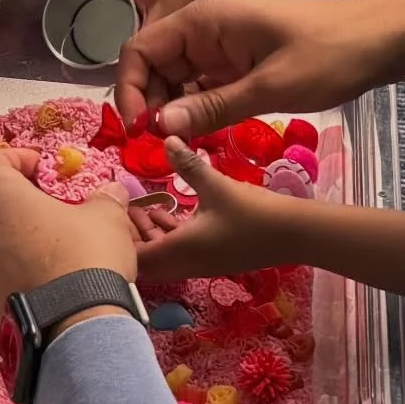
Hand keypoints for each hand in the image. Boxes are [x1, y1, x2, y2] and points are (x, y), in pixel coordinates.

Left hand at [0, 147, 134, 337]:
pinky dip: (8, 274)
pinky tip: (38, 285)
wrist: (71, 334)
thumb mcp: (106, 219)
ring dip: (8, 239)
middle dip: (14, 202)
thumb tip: (110, 193)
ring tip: (45, 252)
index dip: (17, 160)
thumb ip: (103, 199)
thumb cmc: (84, 259)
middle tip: (48, 211)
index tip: (43, 171)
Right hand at [114, 0, 391, 136]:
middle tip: (159, 145)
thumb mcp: (270, 87)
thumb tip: (157, 127)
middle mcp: (201, 29)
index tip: (138, 130)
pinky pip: (198, 88)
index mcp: (202, 20)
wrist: (384, 41)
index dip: (128, 90)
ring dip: (170, 112)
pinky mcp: (233, 65)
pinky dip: (194, 111)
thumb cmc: (330, 54)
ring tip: (180, 144)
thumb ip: (211, 107)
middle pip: (150, 68)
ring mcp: (217, 47)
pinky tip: (200, 134)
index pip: (138, 50)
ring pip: (172, 82)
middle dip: (148, 106)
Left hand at [133, 139, 295, 280]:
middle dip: (129, 239)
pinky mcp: (213, 260)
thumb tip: (168, 138)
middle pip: (144, 261)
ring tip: (140, 208)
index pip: (134, 258)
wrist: (297, 236)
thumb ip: (188, 165)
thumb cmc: (254, 213)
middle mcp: (185, 264)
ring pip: (162, 257)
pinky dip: (168, 236)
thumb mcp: (217, 185)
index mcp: (179, 251)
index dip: (117, 241)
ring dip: (149, 236)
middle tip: (119, 212)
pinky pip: (179, 252)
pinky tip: (168, 212)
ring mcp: (200, 265)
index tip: (107, 218)